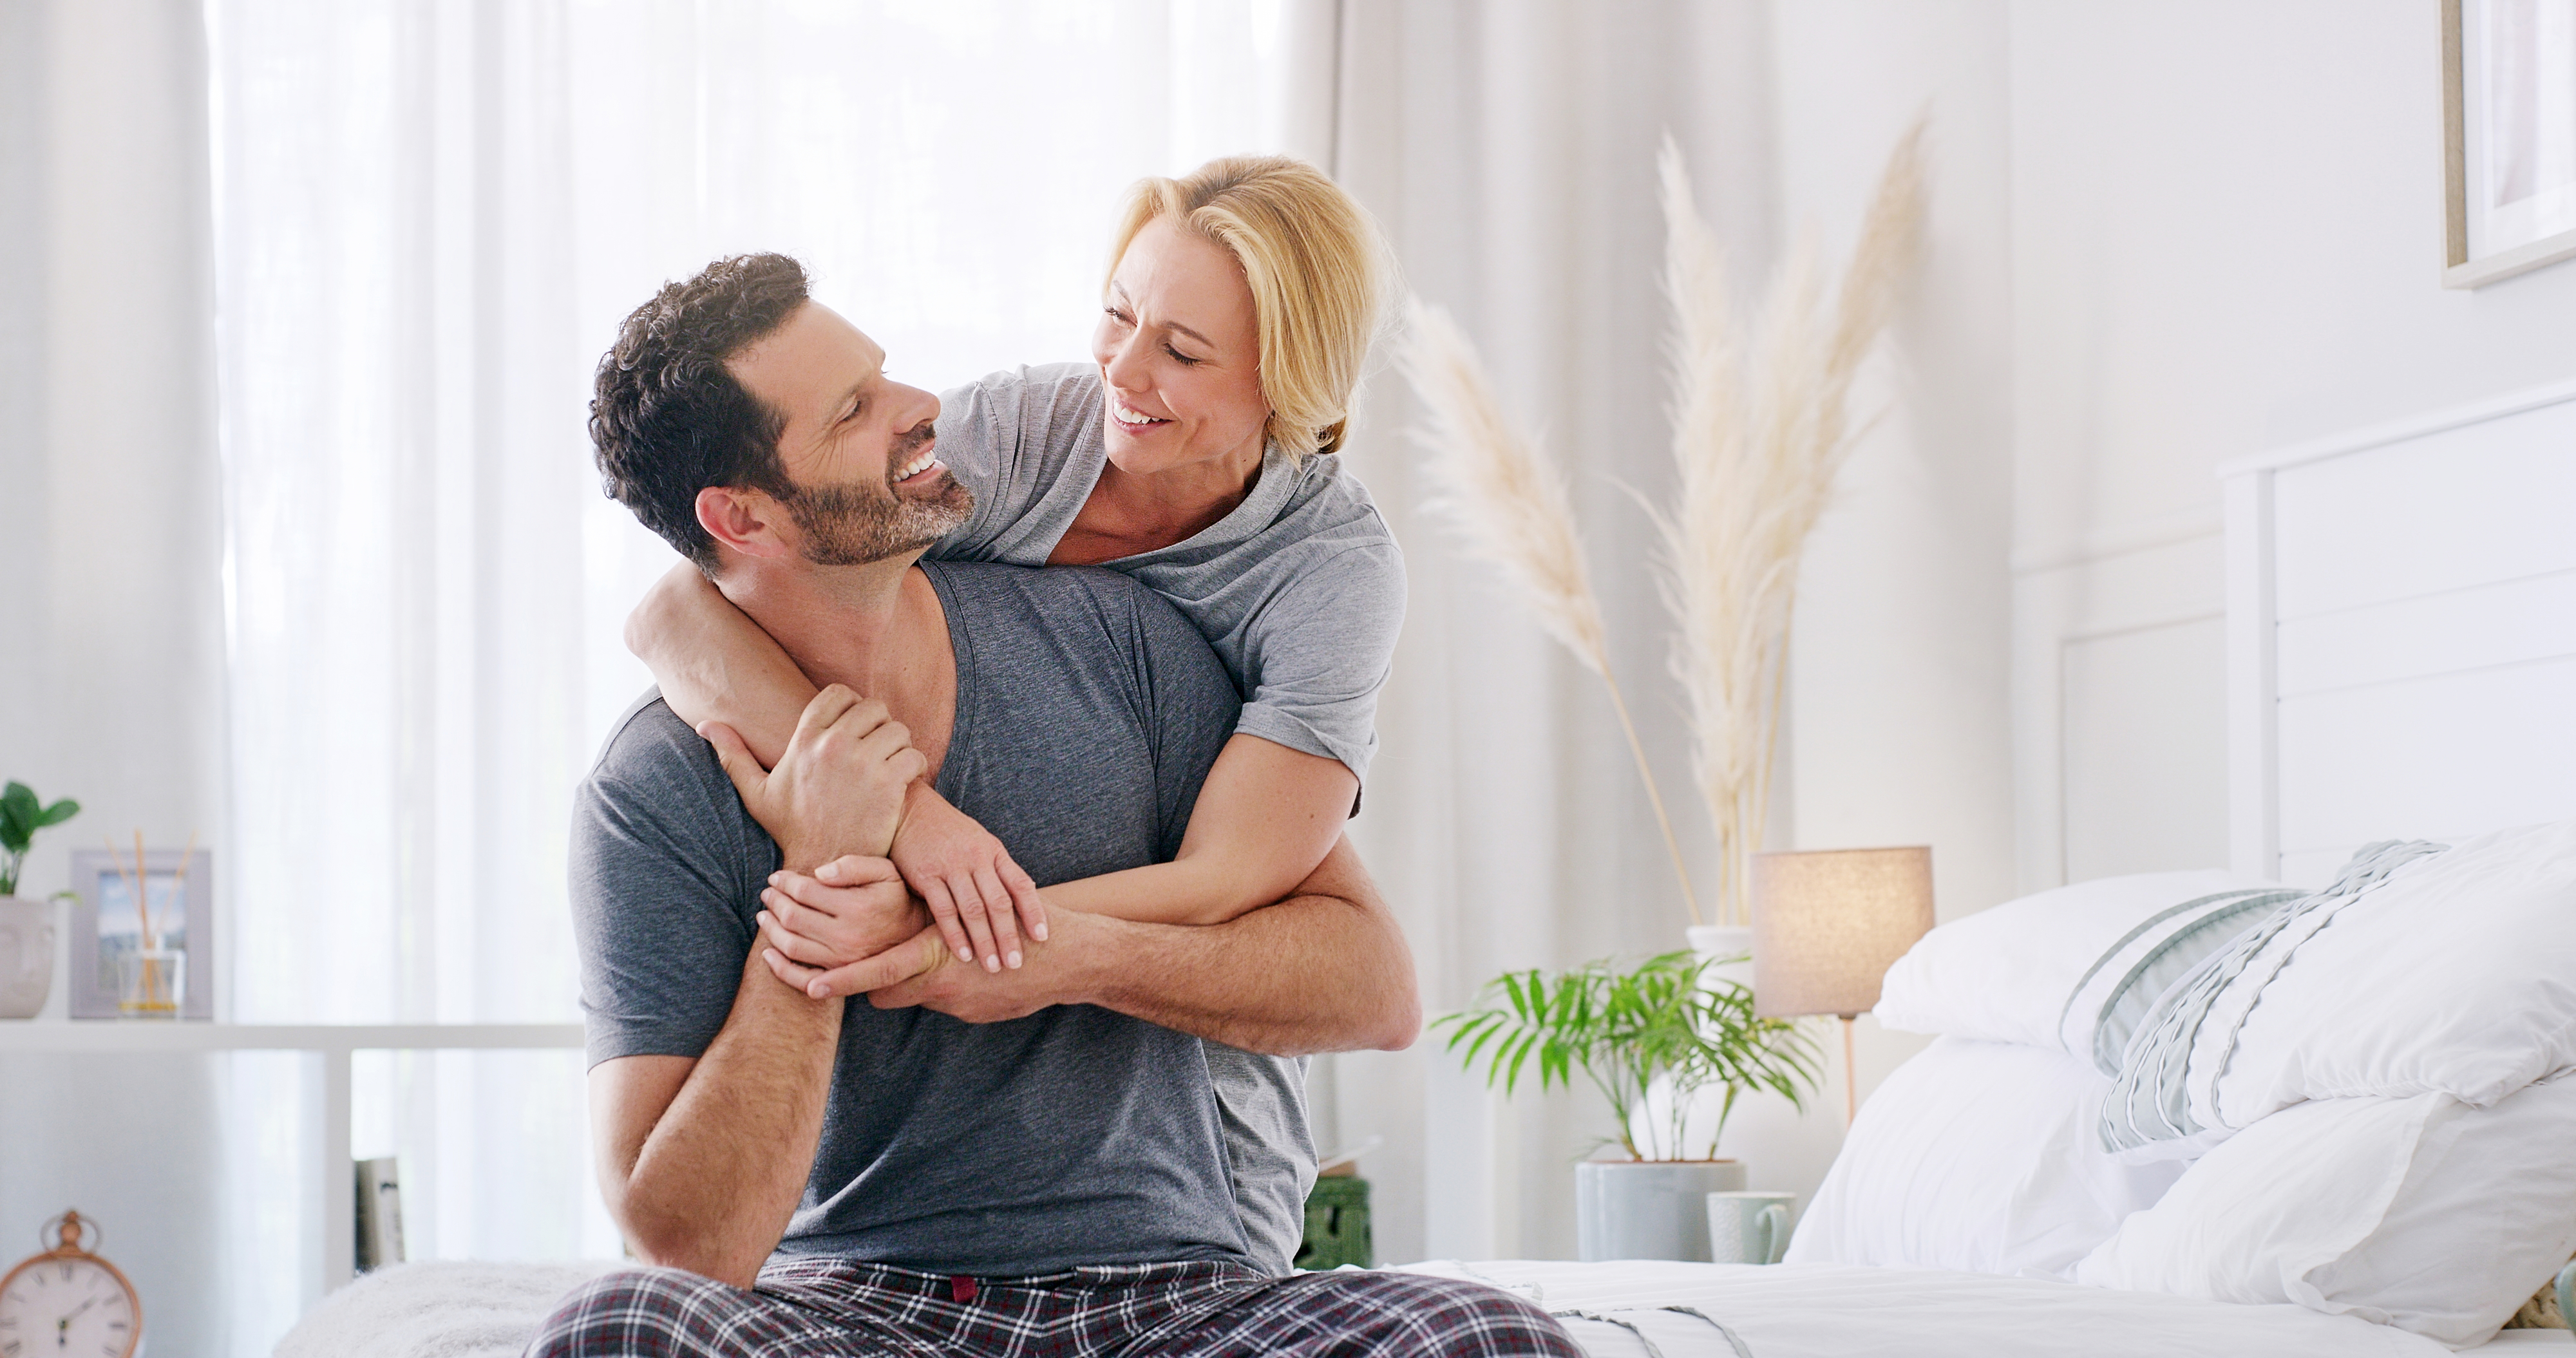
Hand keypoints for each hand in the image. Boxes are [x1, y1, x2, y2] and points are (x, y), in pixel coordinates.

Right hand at [703, 684, 923, 869]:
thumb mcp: (757, 793)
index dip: (852, 706)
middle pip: (873, 707)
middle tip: (877, 749)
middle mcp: (833, 745)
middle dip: (879, 725)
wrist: (821, 865)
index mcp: (804, 740)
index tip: (856, 729)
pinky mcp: (888, 784)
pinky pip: (913, 755)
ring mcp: (862, 763)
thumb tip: (706, 724)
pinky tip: (903, 781)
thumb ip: (734, 755)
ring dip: (899, 745)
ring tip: (890, 765)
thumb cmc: (792, 829)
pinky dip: (914, 766)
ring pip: (897, 729)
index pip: (838, 693)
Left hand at [753, 855, 926, 996]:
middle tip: (768, 893)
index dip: (785, 881)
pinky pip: (799, 978)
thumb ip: (853, 866)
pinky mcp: (838, 977)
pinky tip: (767, 954)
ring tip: (765, 915)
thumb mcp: (886, 872)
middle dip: (774, 901)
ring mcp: (841, 960)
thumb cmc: (896, 898)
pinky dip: (778, 968)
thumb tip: (818, 873)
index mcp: (856, 907)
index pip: (805, 891)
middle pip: (792, 916)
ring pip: (789, 945)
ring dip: (770, 929)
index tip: (777, 877)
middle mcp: (847, 936)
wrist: (916, 937)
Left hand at [865, 909, 1092, 1023]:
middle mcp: (940, 984)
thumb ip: (928, 922)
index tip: (812, 986)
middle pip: (886, 994)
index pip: (877, 971)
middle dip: (873, 986)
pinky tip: (968, 976)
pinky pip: (944, 1004)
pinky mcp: (975, 1013)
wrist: (1066, 956)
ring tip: (922, 968)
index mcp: (934, 954)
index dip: (843, 981)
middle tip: (857, 976)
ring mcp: (957, 1004)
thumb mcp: (968, 914)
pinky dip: (948, 991)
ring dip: (913, 988)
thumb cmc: (1013, 922)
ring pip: (914, 999)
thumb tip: (893, 920)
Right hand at [891, 786, 1045, 971]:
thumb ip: (997, 870)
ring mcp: (951, 866)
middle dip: (1009, 936)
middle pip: (998, 903)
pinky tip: (964, 954)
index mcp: (994, 851)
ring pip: (973, 910)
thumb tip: (1021, 903)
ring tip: (993, 967)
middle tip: (1016, 964)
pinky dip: (955, 934)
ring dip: (985, 941)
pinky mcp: (925, 874)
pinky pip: (944, 909)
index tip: (1043, 938)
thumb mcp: (979, 843)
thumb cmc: (948, 832)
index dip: (1033, 912)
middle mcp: (976, 858)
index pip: (1020, 884)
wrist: (909, 809)